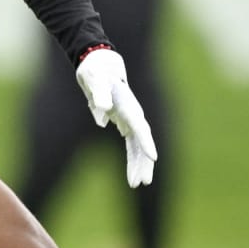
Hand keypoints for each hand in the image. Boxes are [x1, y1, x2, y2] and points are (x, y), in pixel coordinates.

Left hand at [75, 48, 156, 186]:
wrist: (101, 64)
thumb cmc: (97, 71)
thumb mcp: (95, 80)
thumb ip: (99, 95)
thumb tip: (102, 114)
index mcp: (127, 105)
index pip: (139, 127)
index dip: (146, 142)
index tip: (153, 157)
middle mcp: (132, 114)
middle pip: (142, 141)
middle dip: (144, 161)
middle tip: (143, 181)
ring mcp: (130, 119)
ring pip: (138, 146)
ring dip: (139, 164)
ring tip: (137, 183)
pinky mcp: (124, 122)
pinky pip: (131, 144)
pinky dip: (132, 158)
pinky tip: (133, 174)